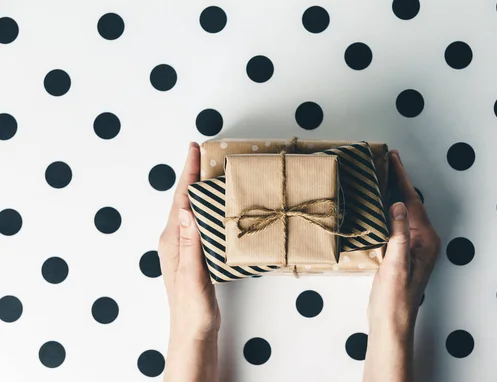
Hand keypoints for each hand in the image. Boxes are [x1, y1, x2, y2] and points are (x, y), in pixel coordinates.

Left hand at [158, 142, 220, 341]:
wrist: (192, 331)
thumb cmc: (192, 306)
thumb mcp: (192, 274)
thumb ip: (189, 242)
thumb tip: (187, 209)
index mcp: (172, 240)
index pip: (181, 199)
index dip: (188, 173)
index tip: (194, 149)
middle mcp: (175, 239)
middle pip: (184, 199)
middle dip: (192, 174)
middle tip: (204, 152)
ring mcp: (184, 247)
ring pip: (192, 209)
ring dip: (199, 189)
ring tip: (211, 171)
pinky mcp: (194, 254)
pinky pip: (199, 222)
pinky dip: (207, 207)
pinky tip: (217, 206)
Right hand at [367, 149, 440, 337]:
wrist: (392, 324)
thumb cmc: (394, 299)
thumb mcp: (395, 265)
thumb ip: (398, 234)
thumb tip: (397, 204)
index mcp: (426, 240)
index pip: (412, 202)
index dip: (402, 178)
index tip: (393, 158)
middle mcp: (424, 241)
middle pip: (410, 203)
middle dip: (399, 181)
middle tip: (387, 160)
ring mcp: (414, 247)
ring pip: (403, 212)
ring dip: (394, 193)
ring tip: (383, 176)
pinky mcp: (403, 253)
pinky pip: (397, 224)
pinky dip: (388, 210)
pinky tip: (378, 205)